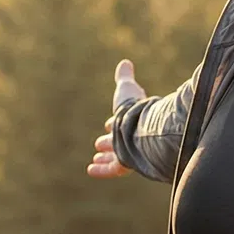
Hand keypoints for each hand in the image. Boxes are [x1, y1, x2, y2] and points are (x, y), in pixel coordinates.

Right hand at [86, 59, 146, 178]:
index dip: (115, 123)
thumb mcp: (127, 90)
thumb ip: (125, 78)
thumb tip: (125, 63)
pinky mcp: (125, 164)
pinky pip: (113, 169)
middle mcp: (133, 138)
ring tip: (95, 157)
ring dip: (105, 157)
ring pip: (116, 156)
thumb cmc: (135, 109)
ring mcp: (130, 152)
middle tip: (100, 143)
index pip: (123, 124)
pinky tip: (90, 170)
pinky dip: (101, 170)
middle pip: (120, 141)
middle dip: (110, 142)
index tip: (107, 124)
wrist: (142, 129)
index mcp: (134, 121)